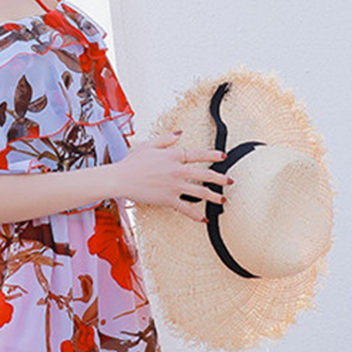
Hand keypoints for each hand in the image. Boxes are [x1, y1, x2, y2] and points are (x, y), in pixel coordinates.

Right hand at [113, 130, 231, 221]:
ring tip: (222, 200)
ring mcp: (174, 186)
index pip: (198, 154)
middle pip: (205, 174)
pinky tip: (203, 218)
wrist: (121, 178)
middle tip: (230, 181)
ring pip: (200, 192)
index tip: (223, 156)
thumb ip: (167, 138)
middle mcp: (177, 171)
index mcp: (173, 156)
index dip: (213, 155)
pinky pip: (186, 208)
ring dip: (214, 196)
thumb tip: (179, 133)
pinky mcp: (168, 199)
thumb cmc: (132, 162)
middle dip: (220, 178)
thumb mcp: (149, 144)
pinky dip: (195, 215)